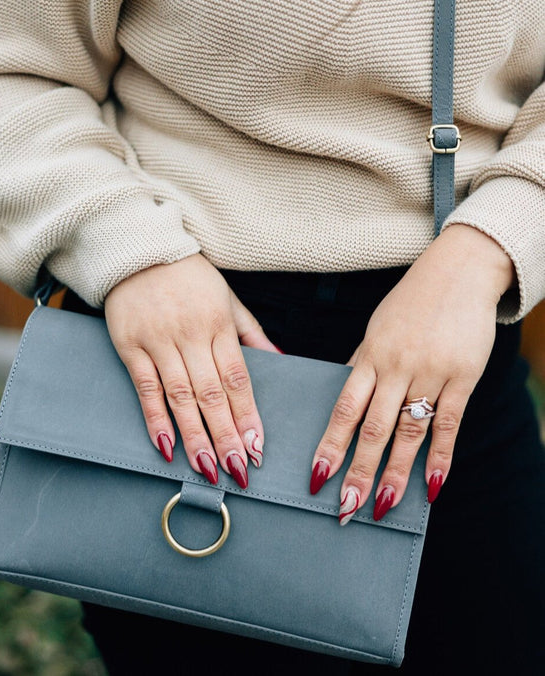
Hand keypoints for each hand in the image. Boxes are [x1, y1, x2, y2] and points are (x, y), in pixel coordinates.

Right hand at [104, 254, 279, 487]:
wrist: (139, 249)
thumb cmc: (189, 277)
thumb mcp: (227, 298)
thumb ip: (252, 333)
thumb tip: (279, 362)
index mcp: (218, 325)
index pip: (237, 378)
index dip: (248, 415)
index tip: (258, 447)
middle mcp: (190, 335)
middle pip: (212, 394)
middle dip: (227, 435)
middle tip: (239, 471)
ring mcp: (158, 342)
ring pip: (180, 396)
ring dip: (195, 435)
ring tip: (208, 469)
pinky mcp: (130, 346)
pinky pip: (145, 388)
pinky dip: (154, 418)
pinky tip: (165, 446)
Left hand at [309, 225, 515, 522]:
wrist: (458, 271)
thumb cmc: (410, 304)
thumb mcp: (377, 330)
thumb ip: (363, 367)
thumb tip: (345, 402)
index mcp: (368, 356)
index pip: (343, 409)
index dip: (329, 444)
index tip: (316, 476)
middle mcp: (395, 367)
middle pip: (373, 428)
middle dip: (358, 470)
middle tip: (345, 508)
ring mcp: (430, 372)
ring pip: (409, 431)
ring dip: (396, 472)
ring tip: (384, 507)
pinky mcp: (463, 376)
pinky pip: (450, 422)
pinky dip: (440, 455)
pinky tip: (433, 485)